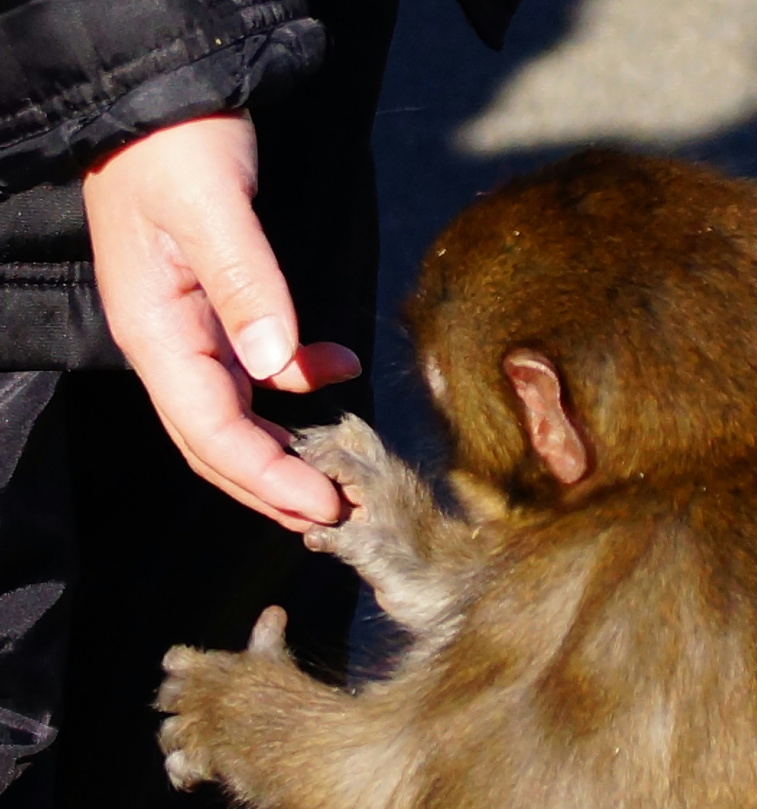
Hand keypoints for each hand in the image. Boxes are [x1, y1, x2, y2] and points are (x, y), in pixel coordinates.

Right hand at [83, 112, 357, 530]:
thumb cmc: (178, 146)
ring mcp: (189, 330)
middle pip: (217, 439)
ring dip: (284, 447)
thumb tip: (275, 364)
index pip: (209, 431)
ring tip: (337, 476)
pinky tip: (338, 370)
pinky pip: (253, 364)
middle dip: (273, 484)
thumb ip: (245, 285)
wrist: (161, 102)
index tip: (322, 506)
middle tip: (335, 515)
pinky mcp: (215, 309)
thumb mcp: (213, 207)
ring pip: (236, 411)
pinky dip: (297, 377)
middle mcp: (167, 343)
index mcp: (155, 332)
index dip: (265, 476)